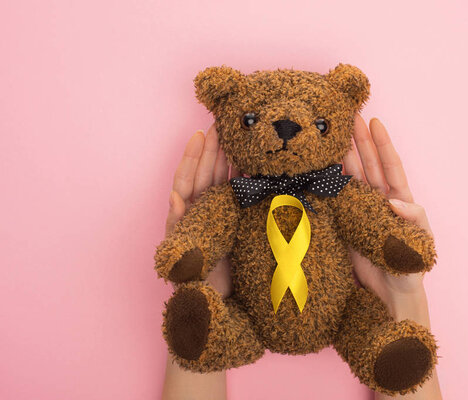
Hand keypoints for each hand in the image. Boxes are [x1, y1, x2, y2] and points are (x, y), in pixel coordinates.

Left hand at [165, 124, 235, 297]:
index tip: (198, 135)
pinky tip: (248, 163)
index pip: (187, 181)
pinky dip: (241, 177)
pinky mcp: (235, 223)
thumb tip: (175, 197)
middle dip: (211, 149)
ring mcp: (218, 216)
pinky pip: (237, 195)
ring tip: (233, 135)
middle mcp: (201, 212)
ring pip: (221, 180)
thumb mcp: (181, 256)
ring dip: (225, 157)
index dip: (192, 158)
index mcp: (186, 217)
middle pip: (205, 174)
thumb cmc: (194, 284)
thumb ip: (178, 227)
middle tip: (220, 123)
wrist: (216, 305)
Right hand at [343, 115, 433, 312]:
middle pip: (369, 164)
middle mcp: (379, 201)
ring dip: (343, 156)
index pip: (390, 166)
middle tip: (349, 116)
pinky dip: (329, 182)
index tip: (375, 121)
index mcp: (400, 201)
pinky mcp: (345, 224)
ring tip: (333, 135)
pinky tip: (320, 167)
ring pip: (351, 177)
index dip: (382, 144)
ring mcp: (361, 211)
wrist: (391, 296)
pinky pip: (336, 199)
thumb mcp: (420, 244)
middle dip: (359, 140)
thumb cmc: (411, 270)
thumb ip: (412, 221)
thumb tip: (395, 201)